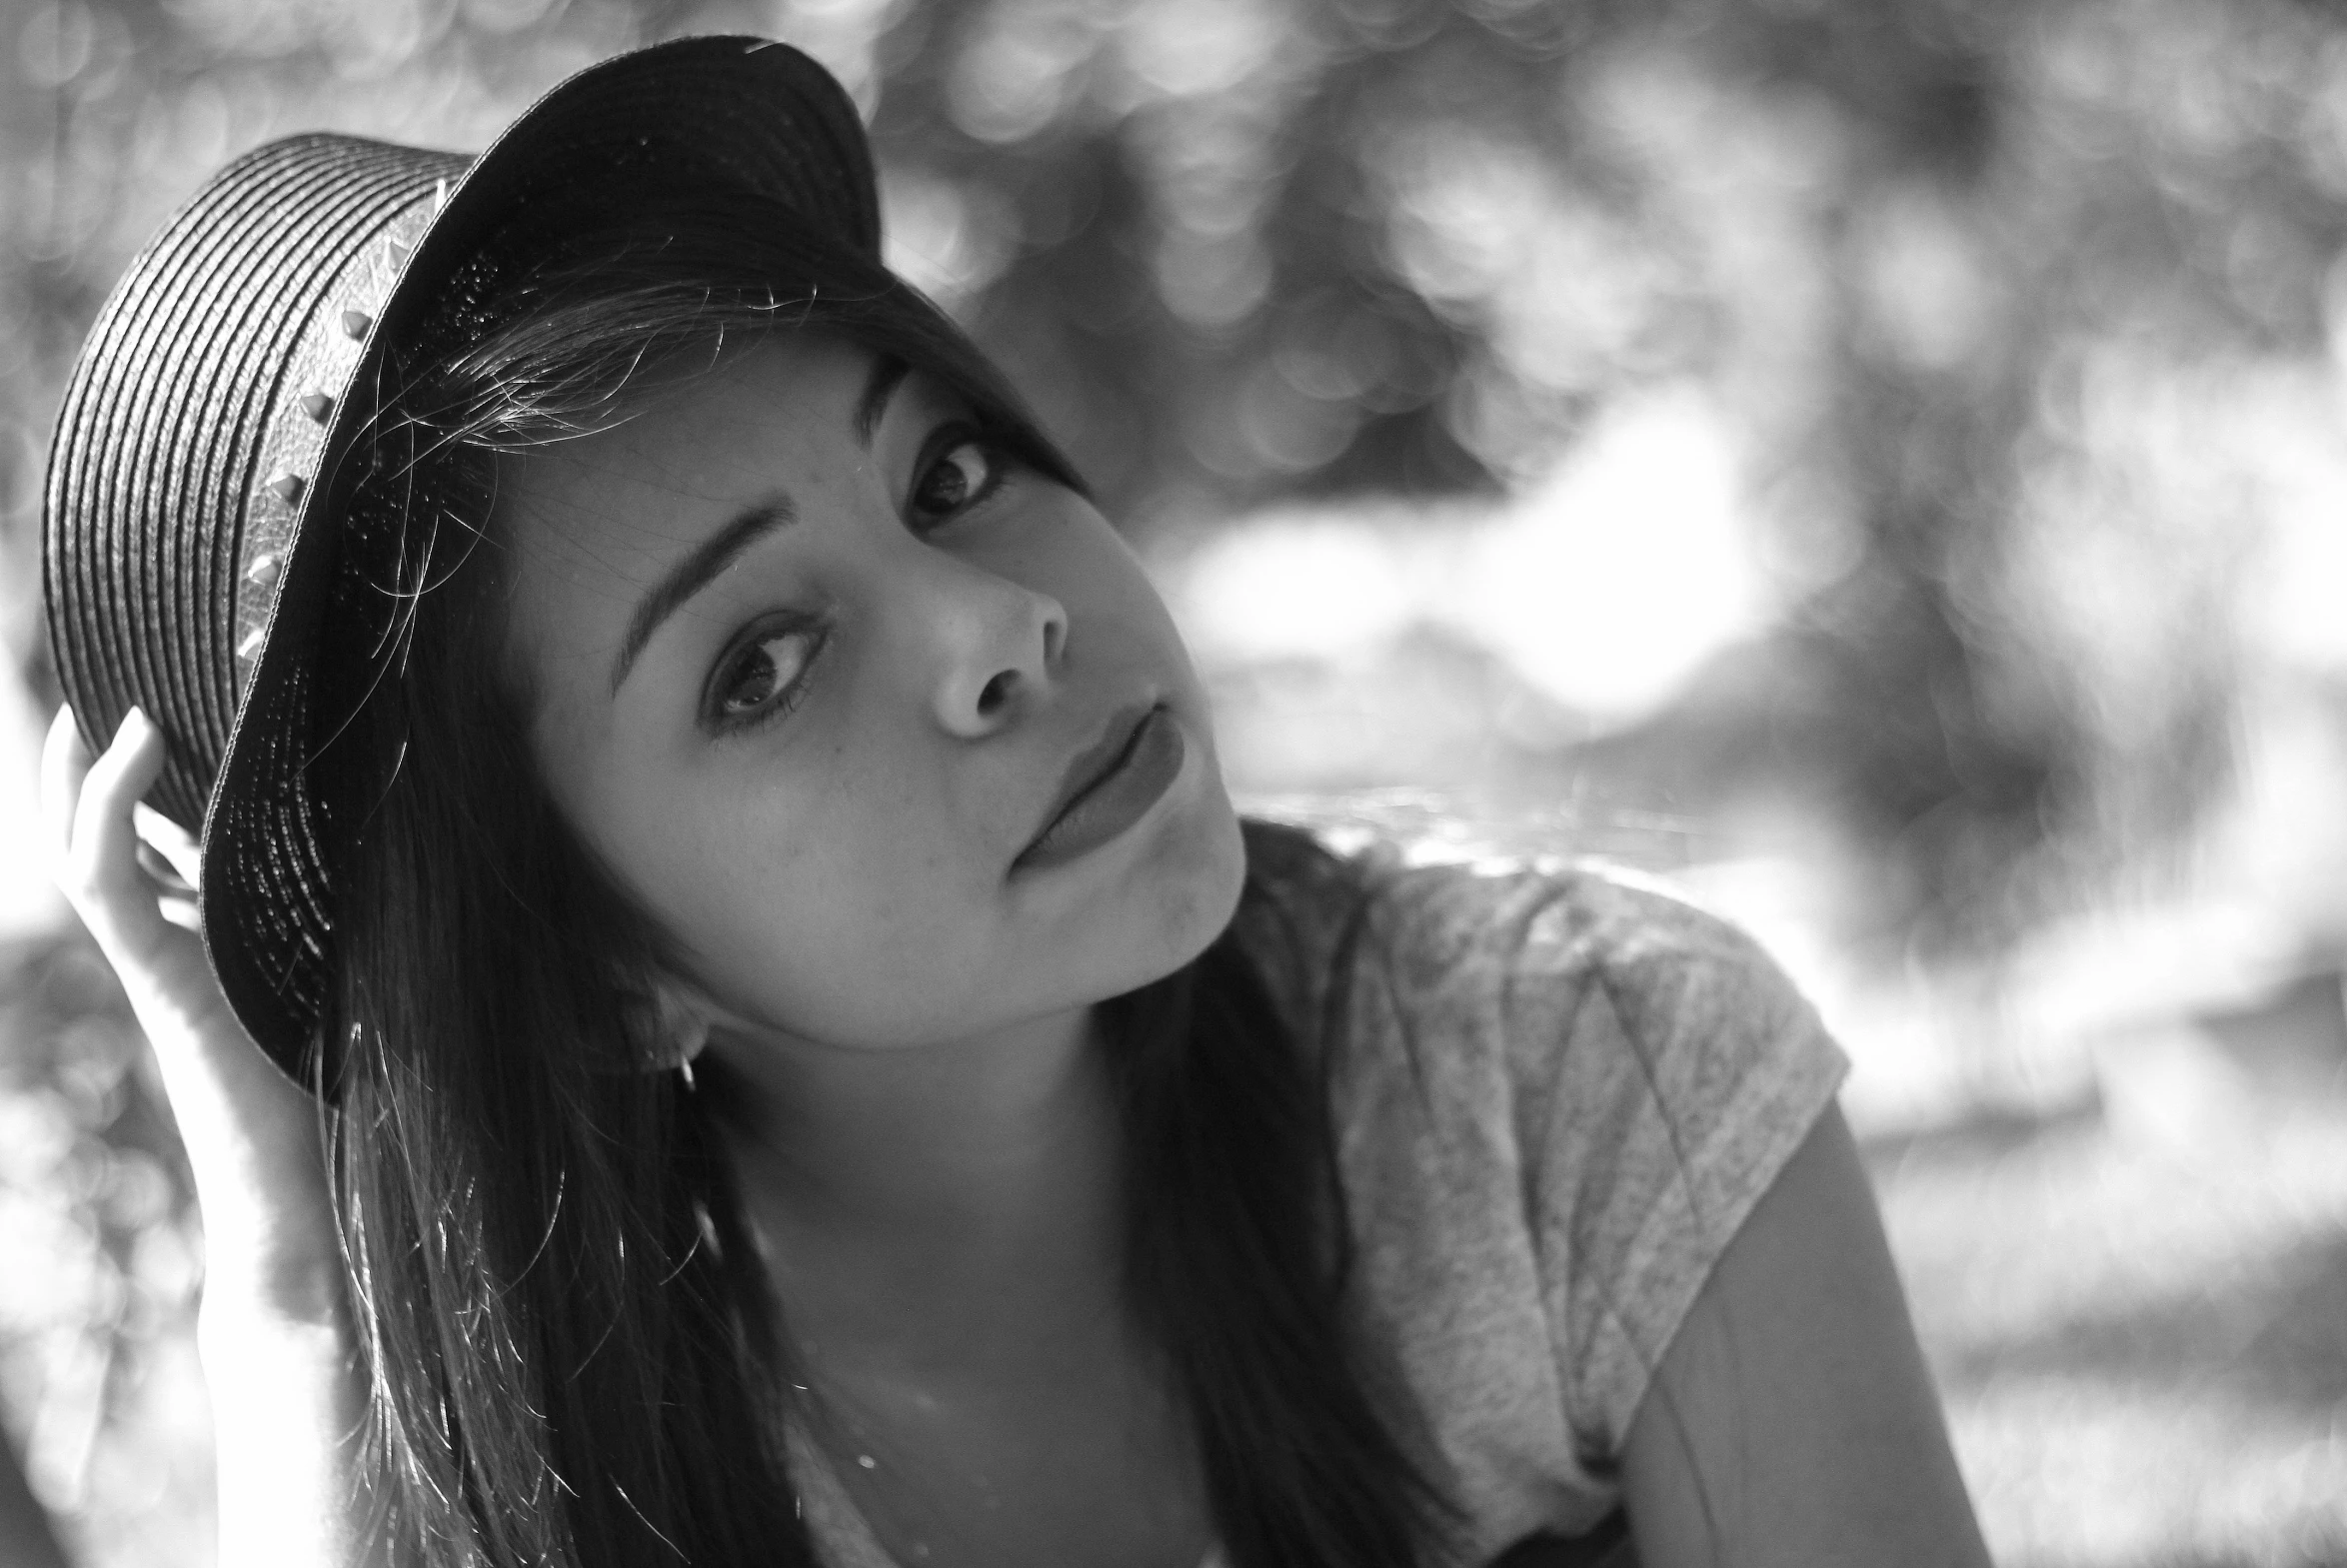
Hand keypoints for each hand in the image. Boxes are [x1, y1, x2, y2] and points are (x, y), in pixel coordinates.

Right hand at [41, 706, 340, 1325]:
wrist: (313, 1199)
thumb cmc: (356, 1102)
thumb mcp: (369, 981)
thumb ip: (376, 925)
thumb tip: (443, 850)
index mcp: (222, 945)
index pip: (172, 848)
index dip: (164, 787)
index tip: (185, 713)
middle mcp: (180, 947)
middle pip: (110, 842)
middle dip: (98, 771)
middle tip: (109, 688)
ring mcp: (162, 961)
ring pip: (86, 852)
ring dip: (82, 778)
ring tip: (99, 705)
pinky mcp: (161, 977)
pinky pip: (105, 877)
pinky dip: (108, 806)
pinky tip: (133, 741)